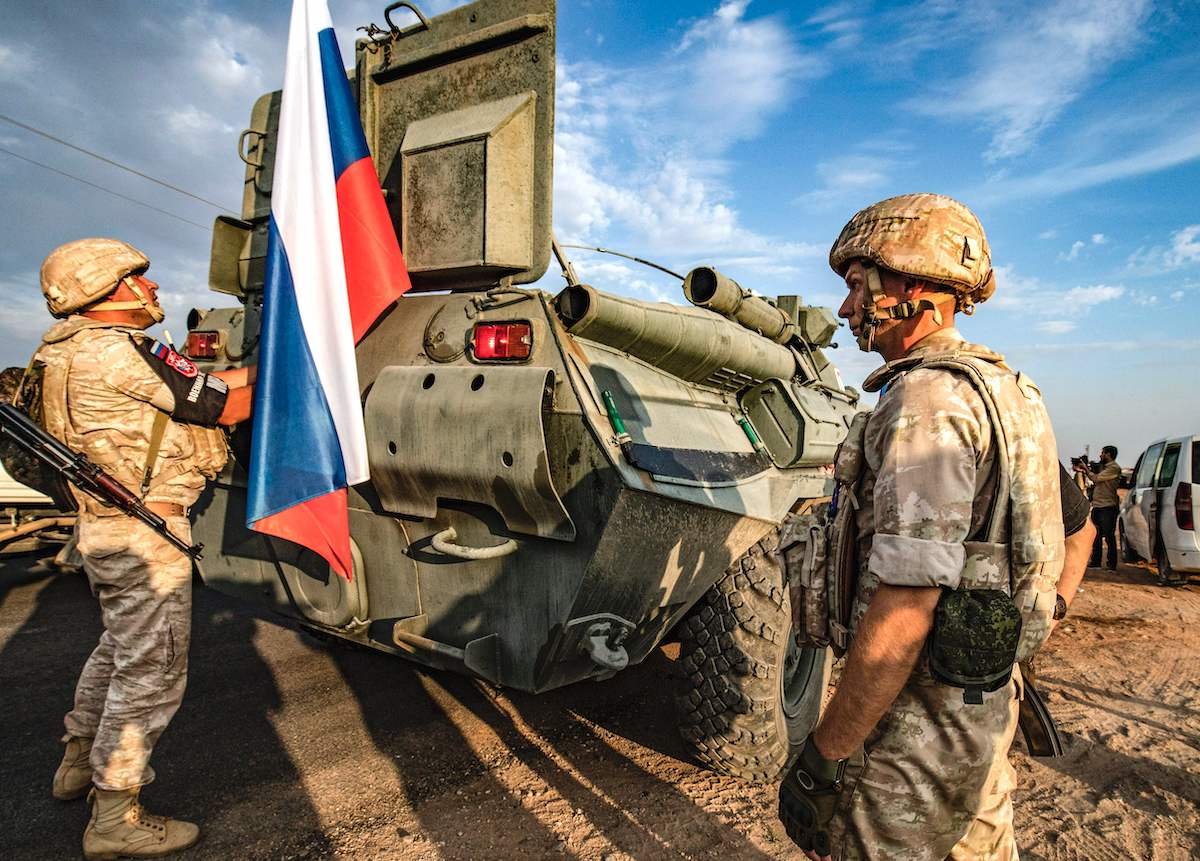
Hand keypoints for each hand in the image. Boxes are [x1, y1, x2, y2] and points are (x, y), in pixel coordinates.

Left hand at [778, 737, 861, 860]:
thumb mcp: (801, 774)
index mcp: (785, 796)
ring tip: (820, 860)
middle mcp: (791, 807)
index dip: (796, 833)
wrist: (820, 759)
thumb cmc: (814, 761)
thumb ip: (802, 784)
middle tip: (812, 856)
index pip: (788, 821)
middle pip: (795, 833)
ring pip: (806, 839)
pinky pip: (818, 839)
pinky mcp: (816, 816)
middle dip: (804, 846)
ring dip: (813, 851)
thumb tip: (808, 782)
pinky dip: (822, 851)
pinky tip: (826, 858)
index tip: (802, 841)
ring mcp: (803, 813)